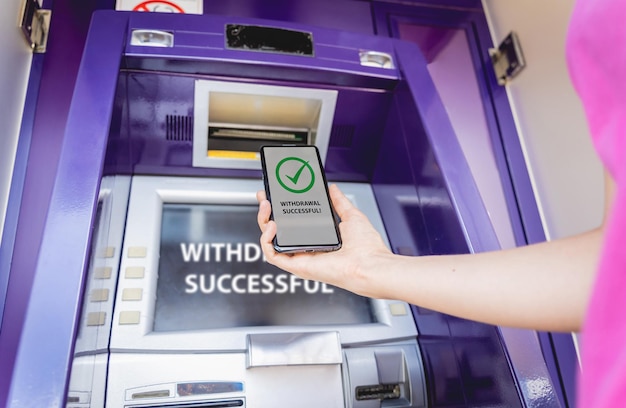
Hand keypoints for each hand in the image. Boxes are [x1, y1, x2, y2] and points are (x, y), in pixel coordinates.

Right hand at [256, 184, 392, 297]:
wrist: (371, 264)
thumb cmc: (366, 248)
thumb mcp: (351, 216)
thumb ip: (339, 202)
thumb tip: (333, 189)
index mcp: (317, 239)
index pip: (291, 225)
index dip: (280, 210)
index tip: (275, 195)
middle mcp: (306, 249)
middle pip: (277, 232)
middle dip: (266, 213)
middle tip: (265, 197)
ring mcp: (300, 257)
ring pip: (271, 242)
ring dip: (264, 223)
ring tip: (267, 207)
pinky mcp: (297, 266)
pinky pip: (273, 255)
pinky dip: (267, 240)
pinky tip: (272, 226)